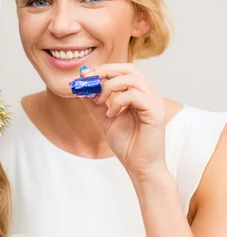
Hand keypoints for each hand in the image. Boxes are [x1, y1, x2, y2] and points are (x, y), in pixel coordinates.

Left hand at [80, 64, 167, 182]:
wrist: (140, 167)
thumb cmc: (128, 145)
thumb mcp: (105, 119)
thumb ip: (95, 104)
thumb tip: (81, 88)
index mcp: (140, 94)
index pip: (124, 70)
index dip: (103, 69)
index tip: (84, 76)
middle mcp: (149, 94)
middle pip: (129, 68)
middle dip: (105, 71)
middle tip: (88, 81)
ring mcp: (154, 102)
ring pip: (131, 79)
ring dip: (109, 87)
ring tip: (99, 102)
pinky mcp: (155, 112)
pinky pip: (134, 95)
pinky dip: (117, 102)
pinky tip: (111, 115)